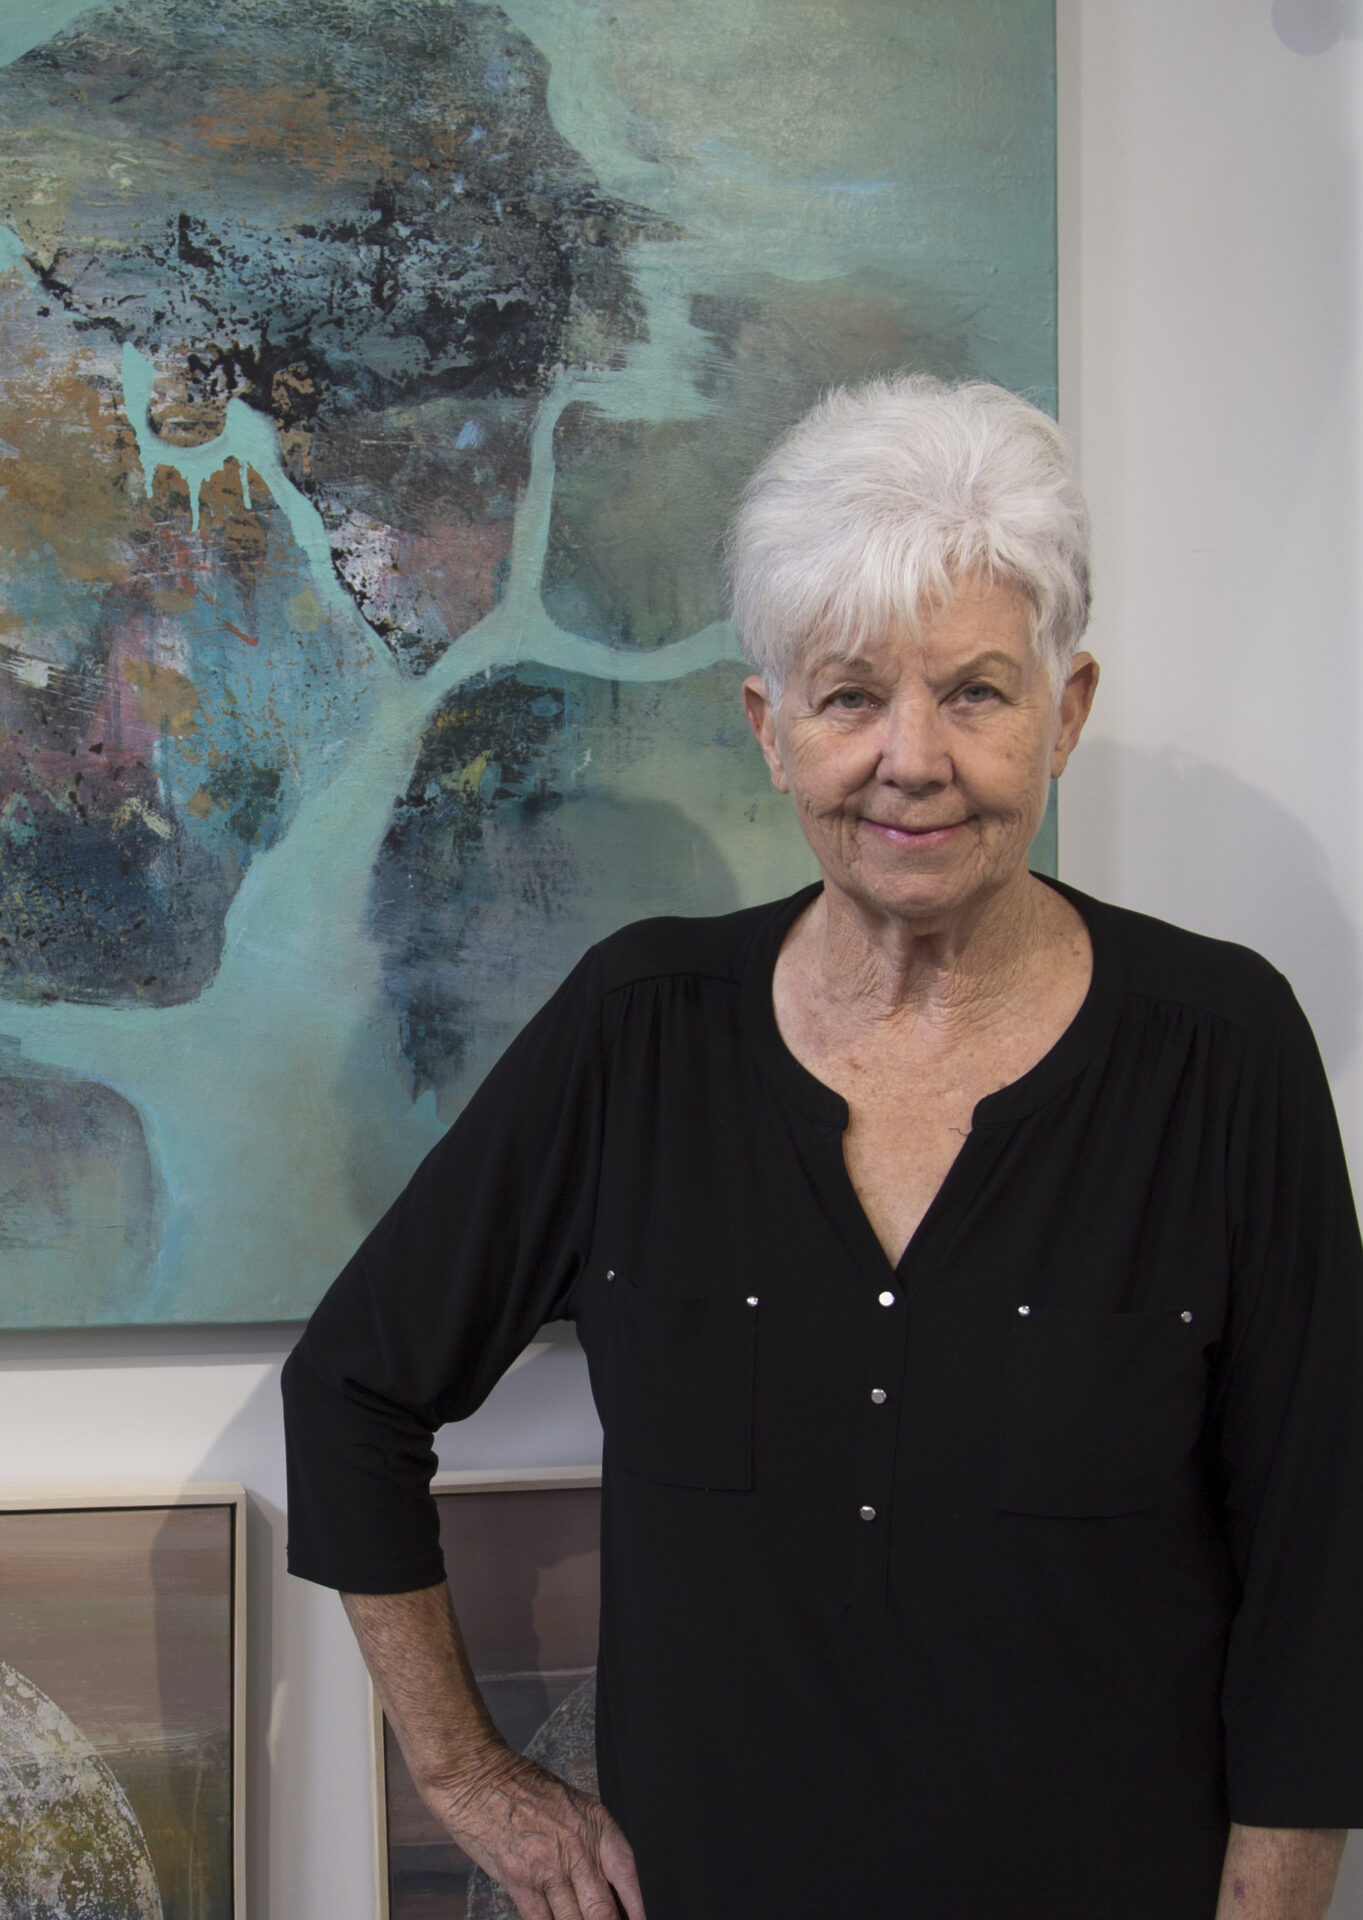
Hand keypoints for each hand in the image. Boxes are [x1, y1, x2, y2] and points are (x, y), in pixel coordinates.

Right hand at [435, 1741, 645, 1919]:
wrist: (477, 1778)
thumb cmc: (522, 1787)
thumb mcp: (570, 1802)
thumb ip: (589, 1839)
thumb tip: (605, 1880)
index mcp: (594, 1823)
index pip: (628, 1872)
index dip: (639, 1905)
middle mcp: (575, 1847)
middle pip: (603, 1909)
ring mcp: (547, 1867)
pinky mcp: (519, 1881)